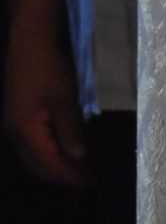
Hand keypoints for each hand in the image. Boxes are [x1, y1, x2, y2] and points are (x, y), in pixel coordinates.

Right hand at [4, 11, 89, 187]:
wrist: (30, 37)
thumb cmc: (49, 65)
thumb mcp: (65, 98)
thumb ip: (71, 130)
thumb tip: (78, 158)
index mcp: (25, 129)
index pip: (49, 164)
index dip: (70, 176)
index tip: (90, 186)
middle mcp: (16, 131)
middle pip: (40, 163)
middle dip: (65, 174)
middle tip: (91, 181)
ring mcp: (17, 122)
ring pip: (38, 153)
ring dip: (61, 162)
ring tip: (87, 168)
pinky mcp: (22, 113)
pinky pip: (38, 139)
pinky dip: (56, 147)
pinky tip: (74, 146)